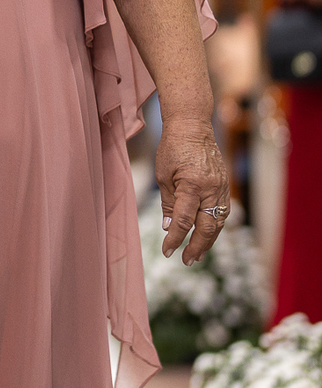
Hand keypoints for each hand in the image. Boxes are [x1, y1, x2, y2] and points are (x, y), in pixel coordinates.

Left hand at [155, 117, 230, 264]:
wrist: (193, 126)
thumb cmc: (172, 148)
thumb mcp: (163, 175)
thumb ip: (168, 203)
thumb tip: (168, 227)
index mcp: (193, 185)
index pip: (184, 220)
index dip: (175, 238)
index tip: (167, 251)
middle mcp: (211, 188)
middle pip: (207, 226)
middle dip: (196, 246)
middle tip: (186, 261)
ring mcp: (221, 187)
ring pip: (218, 222)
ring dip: (208, 241)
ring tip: (196, 255)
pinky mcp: (225, 186)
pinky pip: (222, 212)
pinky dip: (215, 226)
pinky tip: (207, 236)